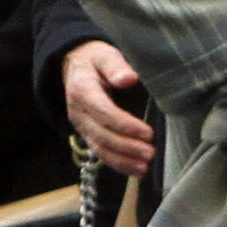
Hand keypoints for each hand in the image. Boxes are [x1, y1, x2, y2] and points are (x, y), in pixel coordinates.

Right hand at [63, 42, 158, 174]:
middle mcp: (78, 112)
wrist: (75, 66)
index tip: (147, 132)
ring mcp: (82, 126)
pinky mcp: (88, 134)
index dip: (125, 125)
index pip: (104, 112)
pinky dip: (118, 164)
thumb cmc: (96, 60)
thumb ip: (116, 66)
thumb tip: (129, 78)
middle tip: (150, 153)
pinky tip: (136, 171)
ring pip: (100, 149)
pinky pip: (101, 153)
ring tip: (145, 168)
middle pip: (102, 135)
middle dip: (127, 147)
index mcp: (82, 90)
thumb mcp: (105, 55)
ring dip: (123, 161)